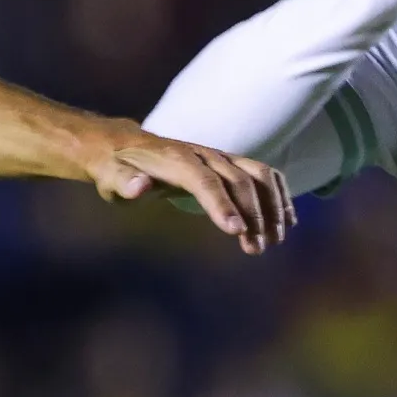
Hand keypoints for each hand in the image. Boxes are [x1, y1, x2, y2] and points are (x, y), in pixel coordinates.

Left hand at [95, 133, 293, 252]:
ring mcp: (219, 157)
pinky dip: (279, 195)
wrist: (125, 147)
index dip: (222, 205)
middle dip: (252, 214)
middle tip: (256, 249)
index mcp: (177, 159)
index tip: (237, 232)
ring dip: (272, 206)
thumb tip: (139, 187)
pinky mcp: (228, 164)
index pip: (205, 181)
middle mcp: (204, 154)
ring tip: (274, 241)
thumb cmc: (115, 167)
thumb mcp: (109, 175)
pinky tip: (286, 222)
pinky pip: (262, 175)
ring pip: (258, 175)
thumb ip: (124, 181)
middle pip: (238, 180)